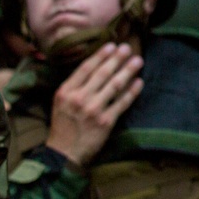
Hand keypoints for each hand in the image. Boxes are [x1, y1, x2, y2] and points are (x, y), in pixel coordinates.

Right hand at [47, 43, 143, 166]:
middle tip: (128, 48)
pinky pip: (122, 102)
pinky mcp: (105, 121)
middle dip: (117, 59)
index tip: (112, 45)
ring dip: (128, 71)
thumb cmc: (62, 127)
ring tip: (138, 61)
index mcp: (65, 92)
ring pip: (115, 85)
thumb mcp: (59, 103)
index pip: (85, 68)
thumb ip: (73, 87)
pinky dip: (132, 91)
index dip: (100, 55)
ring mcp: (93, 110)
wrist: (63, 153)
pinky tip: (139, 82)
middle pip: (102, 74)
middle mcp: (79, 98)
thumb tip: (93, 68)